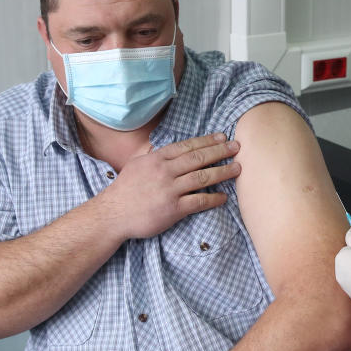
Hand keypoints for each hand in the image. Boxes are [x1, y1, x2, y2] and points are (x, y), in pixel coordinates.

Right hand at [101, 133, 241, 239]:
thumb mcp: (137, 165)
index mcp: (157, 158)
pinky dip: (213, 199)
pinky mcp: (173, 209)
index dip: (207, 140)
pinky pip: (198, 202)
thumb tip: (169, 149)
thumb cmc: (124, 190)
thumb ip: (155, 156)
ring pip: (202, 178)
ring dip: (222, 172)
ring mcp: (170, 190)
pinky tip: (224, 197)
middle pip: (198, 158)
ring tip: (237, 168)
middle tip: (237, 147)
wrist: (113, 214)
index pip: (187, 146)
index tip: (222, 136)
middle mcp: (165, 171)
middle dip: (220, 151)